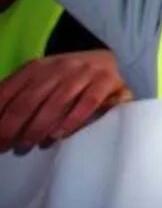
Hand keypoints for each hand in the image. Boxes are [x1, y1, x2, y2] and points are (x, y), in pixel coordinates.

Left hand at [0, 51, 130, 152]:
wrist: (105, 61)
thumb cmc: (66, 80)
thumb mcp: (39, 81)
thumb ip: (18, 96)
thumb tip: (0, 121)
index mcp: (36, 67)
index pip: (9, 92)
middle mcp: (58, 67)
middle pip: (28, 100)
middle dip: (12, 127)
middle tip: (5, 147)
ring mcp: (83, 73)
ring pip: (56, 103)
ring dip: (37, 127)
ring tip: (27, 146)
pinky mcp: (106, 81)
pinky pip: (87, 102)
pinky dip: (71, 120)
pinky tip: (58, 135)